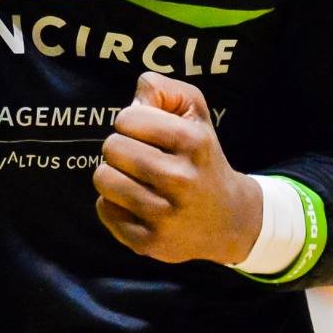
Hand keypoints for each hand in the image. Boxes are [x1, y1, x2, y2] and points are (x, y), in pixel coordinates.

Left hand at [93, 73, 262, 264]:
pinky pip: (104, 210)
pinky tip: (135, 204)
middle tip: (137, 157)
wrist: (229, 219)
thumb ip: (164, 90)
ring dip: (112, 175)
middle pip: (111, 147)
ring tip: (132, 178)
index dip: (129, 122)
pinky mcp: (150, 243)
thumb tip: (137, 95)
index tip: (145, 134)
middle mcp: (181, 179)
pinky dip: (113, 204)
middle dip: (119, 148)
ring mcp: (165, 215)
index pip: (127, 119)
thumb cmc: (201, 156)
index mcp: (193, 142)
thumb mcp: (195, 114)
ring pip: (103, 179)